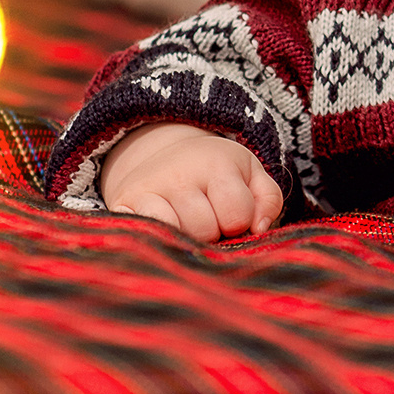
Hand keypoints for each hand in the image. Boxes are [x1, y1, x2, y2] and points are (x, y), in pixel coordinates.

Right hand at [99, 121, 282, 242]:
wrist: (165, 155)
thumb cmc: (217, 174)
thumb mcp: (250, 175)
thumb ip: (268, 200)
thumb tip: (258, 229)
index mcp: (218, 163)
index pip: (238, 215)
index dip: (239, 222)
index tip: (230, 213)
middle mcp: (181, 172)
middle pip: (206, 230)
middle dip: (212, 233)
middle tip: (207, 220)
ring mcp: (149, 187)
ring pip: (177, 235)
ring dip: (186, 239)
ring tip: (187, 225)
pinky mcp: (124, 202)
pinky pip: (146, 233)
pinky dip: (159, 239)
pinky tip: (166, 231)